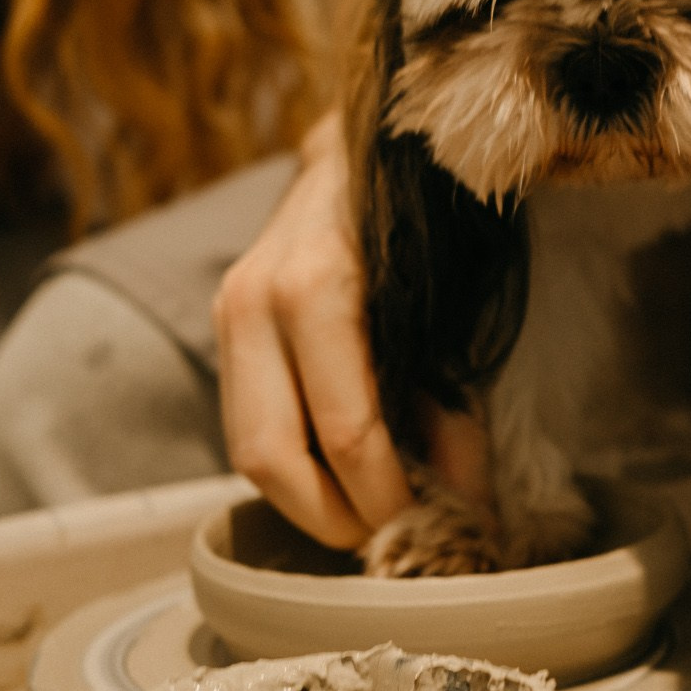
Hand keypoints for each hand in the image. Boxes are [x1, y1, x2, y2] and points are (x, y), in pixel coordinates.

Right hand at [214, 111, 413, 547]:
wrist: (361, 148)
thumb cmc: (421, 229)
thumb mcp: (452, 310)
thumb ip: (453, 407)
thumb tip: (465, 504)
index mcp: (319, 289)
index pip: (342, 432)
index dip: (385, 498)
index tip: (428, 529)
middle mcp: (257, 300)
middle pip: (271, 457)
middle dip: (332, 517)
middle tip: (388, 542)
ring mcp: (229, 312)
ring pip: (247, 449)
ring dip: (305, 502)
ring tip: (367, 519)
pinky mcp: (224, 326)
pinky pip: (246, 422)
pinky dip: (291, 465)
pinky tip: (340, 479)